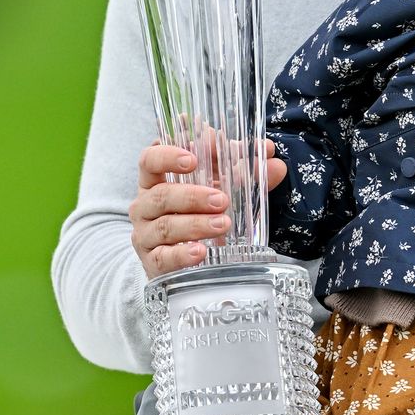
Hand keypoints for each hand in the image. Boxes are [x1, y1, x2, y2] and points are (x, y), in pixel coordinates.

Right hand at [129, 140, 286, 278]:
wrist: (183, 256)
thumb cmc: (199, 211)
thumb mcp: (219, 185)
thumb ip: (244, 168)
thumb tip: (270, 153)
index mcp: (156, 180)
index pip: (149, 160)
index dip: (166, 156)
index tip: (192, 159)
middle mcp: (145, 206)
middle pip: (160, 195)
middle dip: (192, 196)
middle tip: (222, 199)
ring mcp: (145, 234)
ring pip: (165, 226)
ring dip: (195, 224)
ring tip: (223, 224)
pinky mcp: (152, 261)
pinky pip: (163, 258)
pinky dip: (182, 255)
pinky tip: (200, 251)